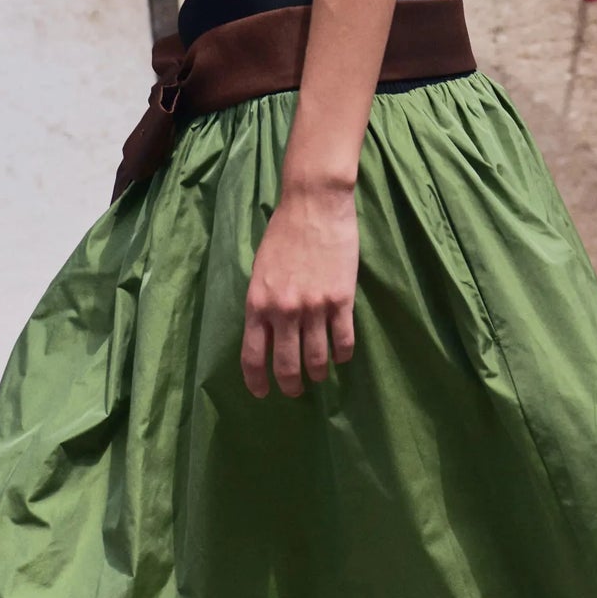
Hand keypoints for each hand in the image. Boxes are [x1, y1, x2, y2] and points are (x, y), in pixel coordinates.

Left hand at [242, 177, 358, 398]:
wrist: (314, 204)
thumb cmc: (283, 233)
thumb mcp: (260, 271)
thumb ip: (263, 304)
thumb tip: (268, 335)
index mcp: (258, 304)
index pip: (253, 356)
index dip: (257, 381)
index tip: (262, 393)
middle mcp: (284, 311)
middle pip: (286, 365)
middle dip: (290, 385)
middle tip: (295, 390)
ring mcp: (314, 307)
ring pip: (316, 359)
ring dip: (318, 373)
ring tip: (319, 375)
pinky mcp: (341, 300)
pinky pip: (343, 341)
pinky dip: (342, 354)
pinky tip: (341, 355)